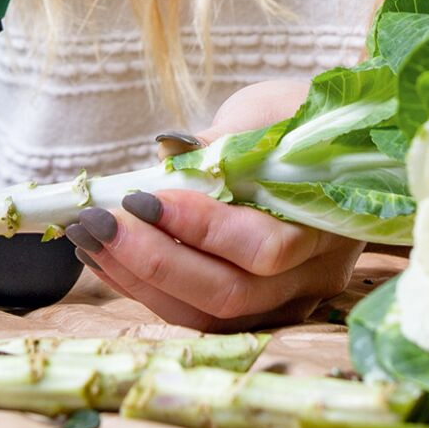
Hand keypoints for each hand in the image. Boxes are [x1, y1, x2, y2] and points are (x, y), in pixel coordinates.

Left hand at [63, 78, 362, 331]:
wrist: (339, 150)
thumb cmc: (301, 123)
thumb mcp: (269, 112)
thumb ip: (224, 139)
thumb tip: (169, 149)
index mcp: (328, 219)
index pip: (263, 246)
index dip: (199, 227)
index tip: (140, 195)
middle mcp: (313, 274)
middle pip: (230, 293)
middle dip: (153, 260)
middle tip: (96, 222)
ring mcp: (287, 300)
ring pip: (209, 315)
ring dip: (140, 280)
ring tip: (89, 240)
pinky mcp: (258, 311)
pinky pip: (199, 315)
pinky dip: (148, 289)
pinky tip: (108, 258)